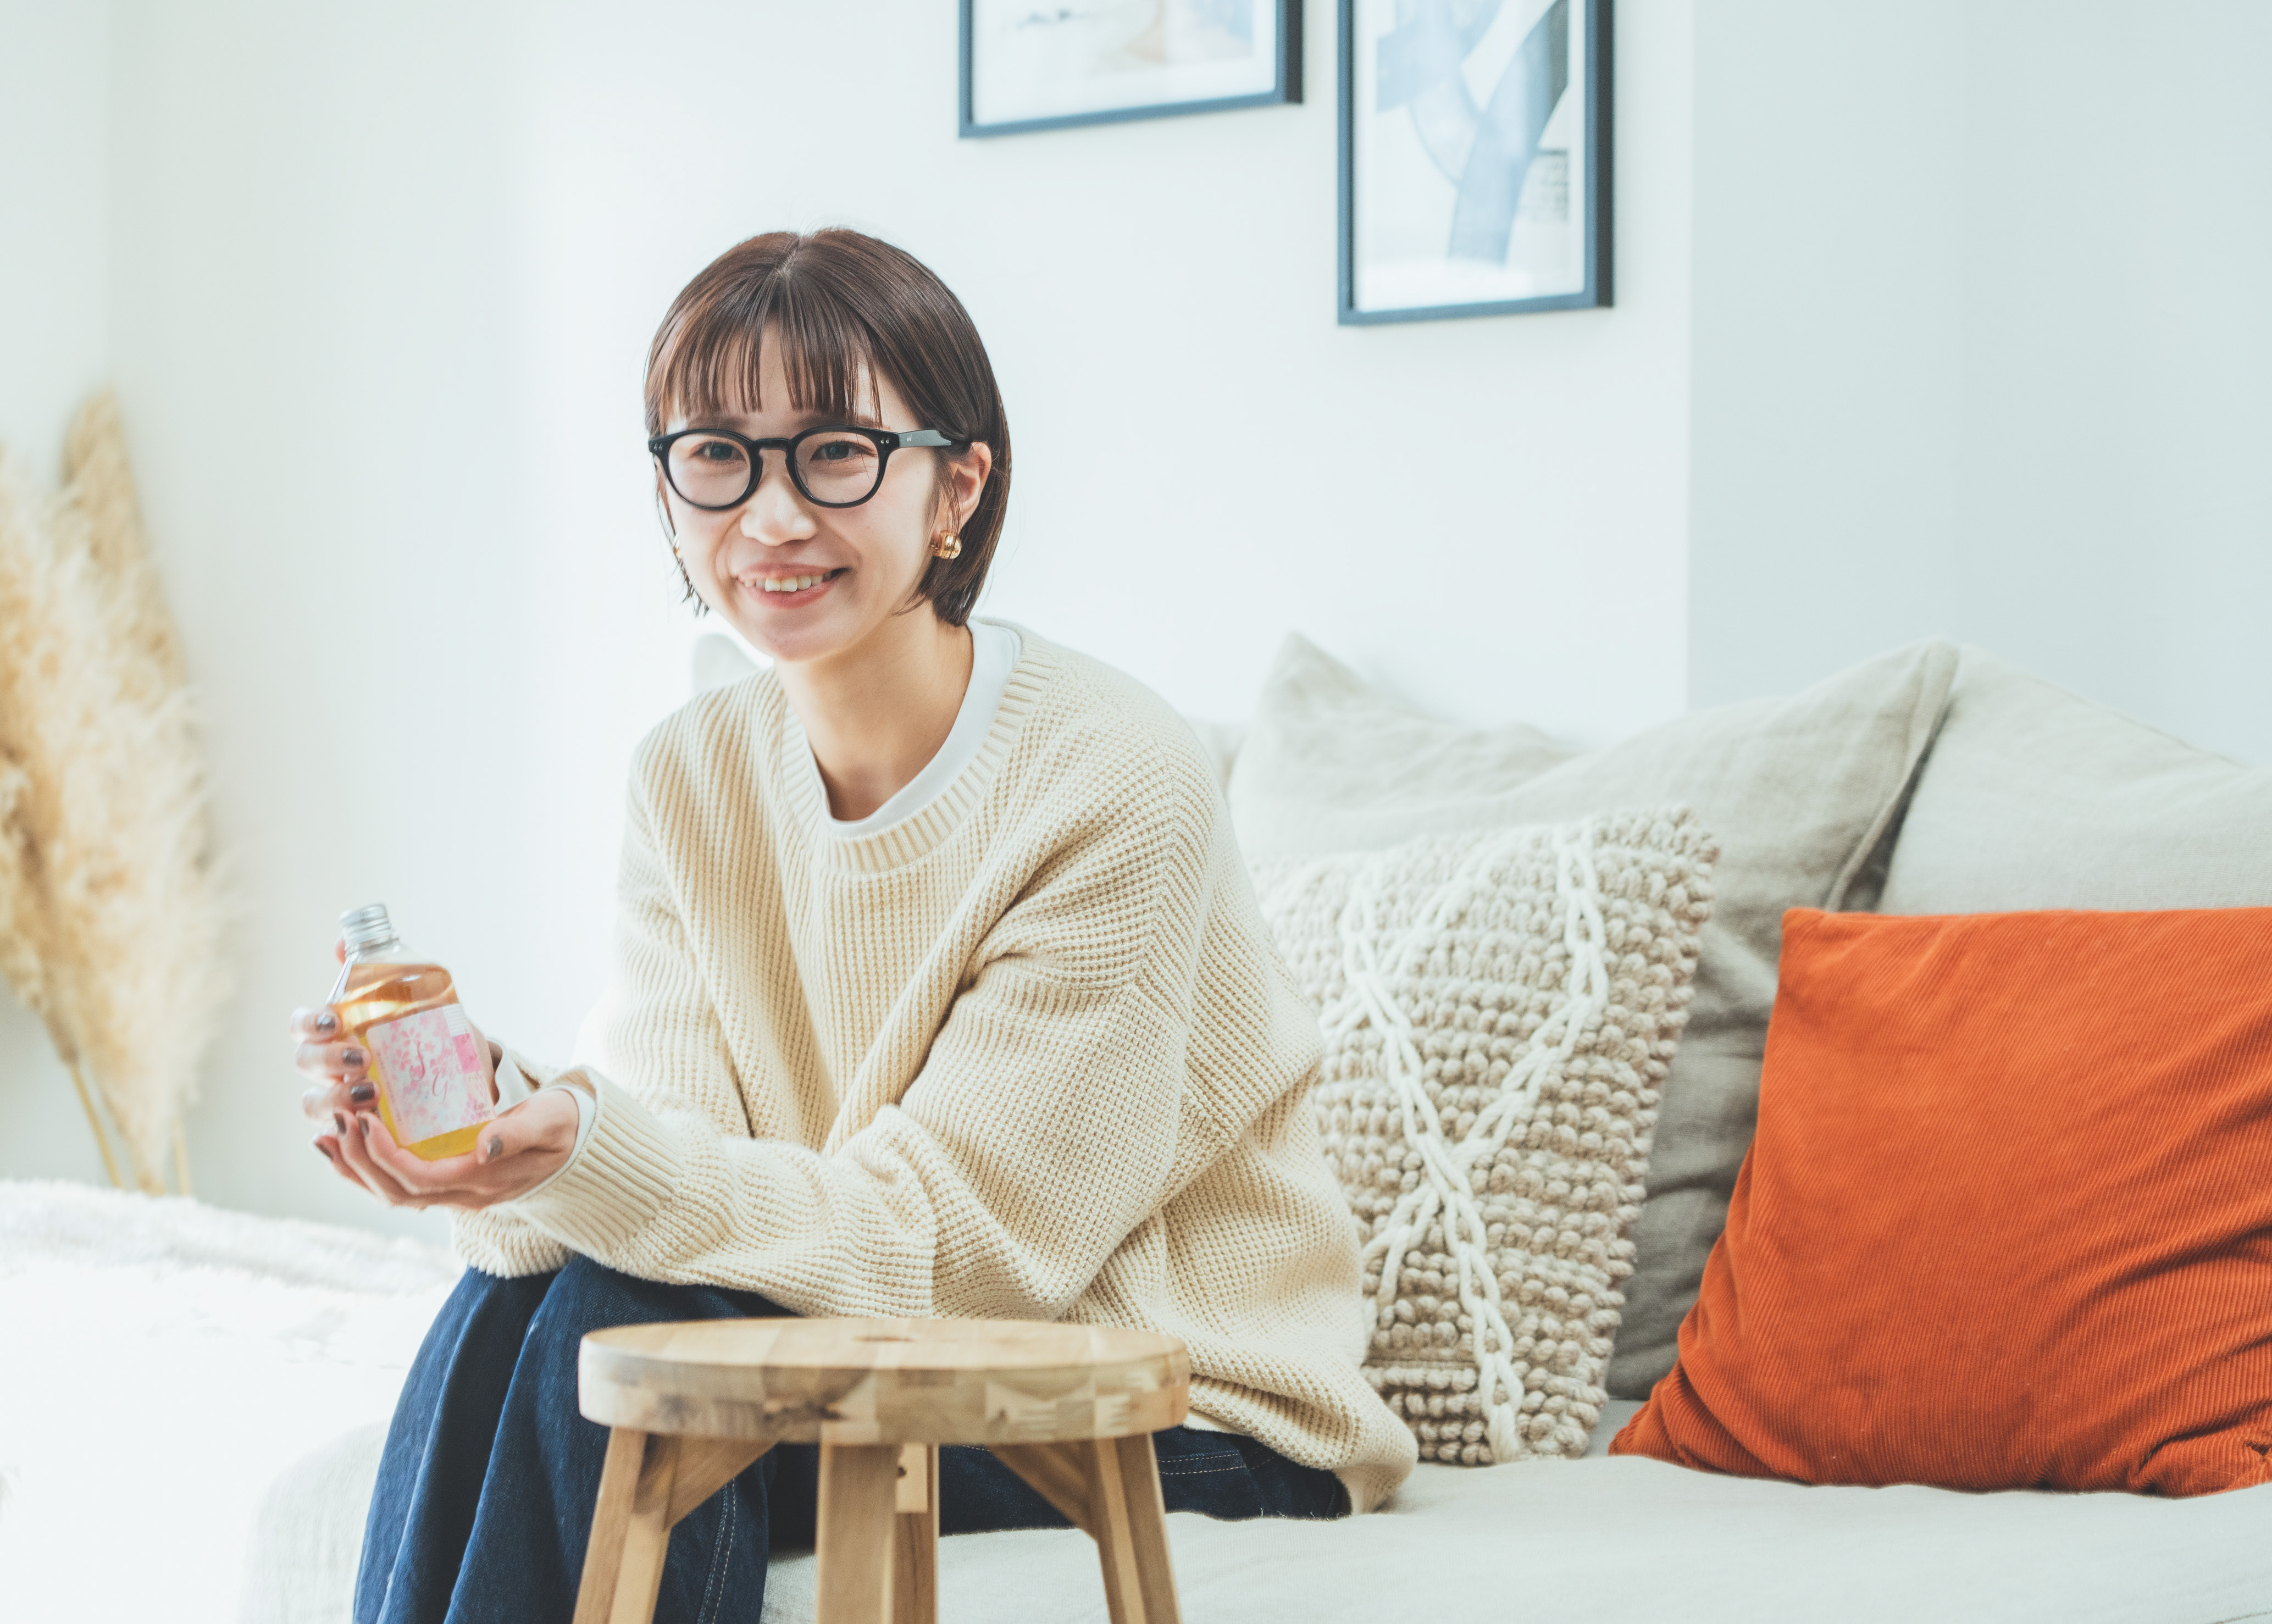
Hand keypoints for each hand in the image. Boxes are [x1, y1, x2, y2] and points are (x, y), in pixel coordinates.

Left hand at [290, 940, 574, 1209]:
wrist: (580, 1144)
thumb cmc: (565, 1126)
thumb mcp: (550, 1122)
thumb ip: (517, 1133)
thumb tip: (482, 1146)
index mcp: (484, 1182)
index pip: (420, 1179)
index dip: (385, 1156)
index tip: (365, 1121)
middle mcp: (464, 1195)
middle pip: (396, 1194)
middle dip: (359, 1162)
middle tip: (338, 1122)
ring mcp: (456, 1193)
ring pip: (392, 1194)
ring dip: (355, 1169)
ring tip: (326, 1137)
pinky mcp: (451, 1182)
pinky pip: (401, 1184)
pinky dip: (369, 1168)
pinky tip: (348, 1146)